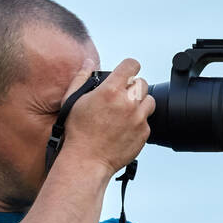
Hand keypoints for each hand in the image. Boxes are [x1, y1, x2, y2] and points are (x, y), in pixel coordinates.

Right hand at [59, 58, 153, 174]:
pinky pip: (147, 121)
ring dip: (139, 104)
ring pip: (149, 101)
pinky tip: (124, 128)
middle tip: (121, 97)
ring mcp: (138, 118)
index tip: (127, 72)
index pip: (132, 65)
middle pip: (142, 83)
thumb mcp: (73, 100)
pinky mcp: (144, 133)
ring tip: (125, 112)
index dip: (129, 66)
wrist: (87, 161)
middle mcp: (128, 102)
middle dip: (132, 87)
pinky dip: (138, 122)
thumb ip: (81, 77)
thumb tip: (89, 62)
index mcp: (110, 90)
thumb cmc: (78, 131)